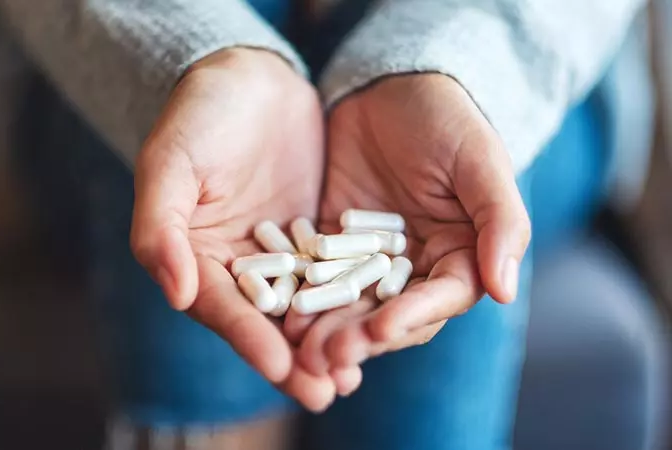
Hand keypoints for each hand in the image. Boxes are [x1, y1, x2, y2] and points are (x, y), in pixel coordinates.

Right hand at [130, 48, 354, 409]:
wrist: (248, 79)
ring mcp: (279, 253)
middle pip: (265, 321)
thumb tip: (175, 294)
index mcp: (197, 257)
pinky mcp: (315, 235)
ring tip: (353, 376)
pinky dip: (351, 298)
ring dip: (326, 340)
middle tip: (326, 392)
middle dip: (295, 358)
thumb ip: (161, 229)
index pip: (223, 307)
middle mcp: (238, 264)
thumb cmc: (198, 116)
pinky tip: (377, 320)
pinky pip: (334, 270)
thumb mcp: (170, 164)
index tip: (280, 367)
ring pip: (304, 304)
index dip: (248, 339)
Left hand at [286, 74, 530, 375]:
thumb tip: (504, 291)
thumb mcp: (479, 160)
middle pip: (390, 313)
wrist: (390, 86)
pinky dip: (301, 296)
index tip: (382, 330)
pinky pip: (315, 276)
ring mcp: (368, 260)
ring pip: (349, 305)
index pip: (440, 297)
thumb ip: (500, 221)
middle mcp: (415, 267)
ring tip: (299, 348)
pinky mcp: (330, 245)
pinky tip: (280, 315)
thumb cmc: (446, 117)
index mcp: (459, 254)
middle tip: (328, 357)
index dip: (413, 317)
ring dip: (327, 330)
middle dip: (360, 337)